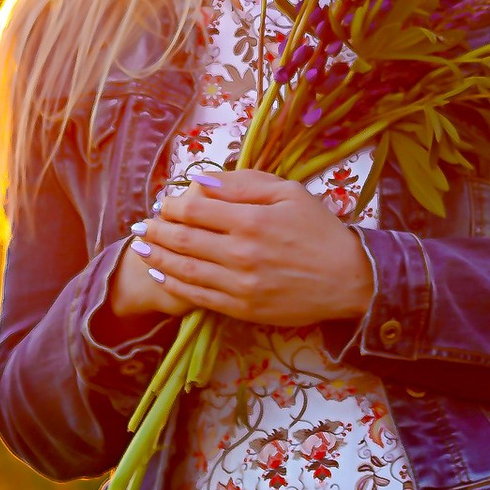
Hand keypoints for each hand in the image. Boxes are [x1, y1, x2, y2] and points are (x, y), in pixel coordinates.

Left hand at [107, 167, 375, 329]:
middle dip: (156, 230)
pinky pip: (199, 296)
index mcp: (251, 220)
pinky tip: (162, 273)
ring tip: (141, 248)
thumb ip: (243, 184)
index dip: (171, 205)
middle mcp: (241, 253)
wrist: (348, 279)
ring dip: (158, 257)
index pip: (194, 210)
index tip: (163, 203)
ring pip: (185, 270)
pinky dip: (175, 284)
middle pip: (184, 239)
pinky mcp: (243, 308)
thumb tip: (202, 181)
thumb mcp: (288, 192)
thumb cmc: (319, 230)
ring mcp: (240, 285)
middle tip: (141, 225)